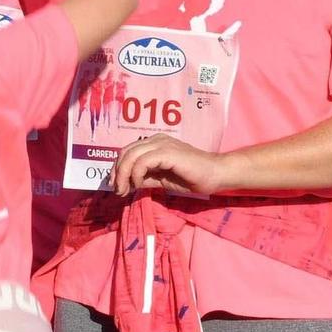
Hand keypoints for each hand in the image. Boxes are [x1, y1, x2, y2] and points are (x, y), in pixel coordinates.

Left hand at [110, 136, 227, 196]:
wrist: (215, 175)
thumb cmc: (191, 177)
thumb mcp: (161, 179)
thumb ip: (145, 178)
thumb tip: (127, 184)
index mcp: (154, 144)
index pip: (128, 151)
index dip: (118, 168)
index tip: (117, 187)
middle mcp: (156, 140)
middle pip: (126, 152)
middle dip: (117, 172)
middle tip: (118, 191)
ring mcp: (162, 144)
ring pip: (131, 155)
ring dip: (123, 174)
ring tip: (124, 190)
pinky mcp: (167, 152)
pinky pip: (143, 161)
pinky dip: (136, 174)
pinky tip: (137, 185)